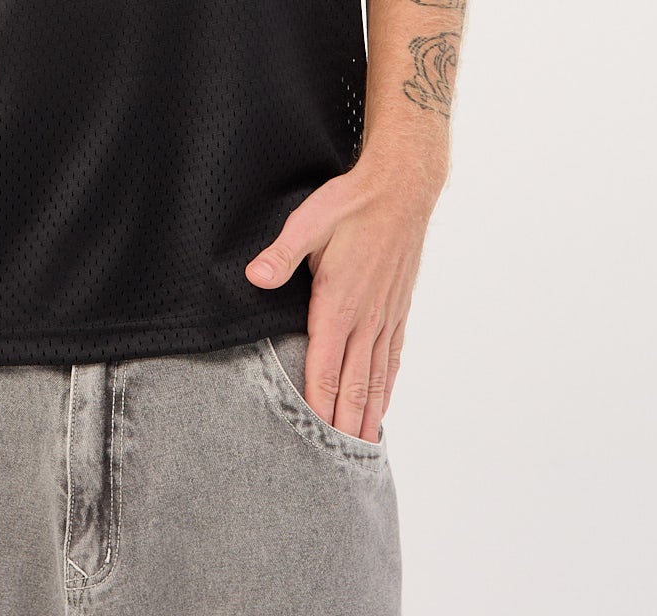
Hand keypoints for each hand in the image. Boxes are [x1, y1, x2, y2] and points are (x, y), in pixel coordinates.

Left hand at [244, 159, 437, 442]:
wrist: (402, 189)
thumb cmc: (352, 203)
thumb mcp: (307, 221)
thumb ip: (281, 255)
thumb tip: (254, 277)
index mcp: (338, 304)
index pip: (325, 370)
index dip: (318, 408)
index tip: (313, 442)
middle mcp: (365, 319)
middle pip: (353, 386)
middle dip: (344, 427)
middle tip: (337, 466)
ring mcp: (385, 316)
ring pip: (376, 378)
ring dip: (368, 415)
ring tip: (361, 449)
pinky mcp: (397, 308)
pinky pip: (392, 357)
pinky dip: (387, 386)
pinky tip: (383, 403)